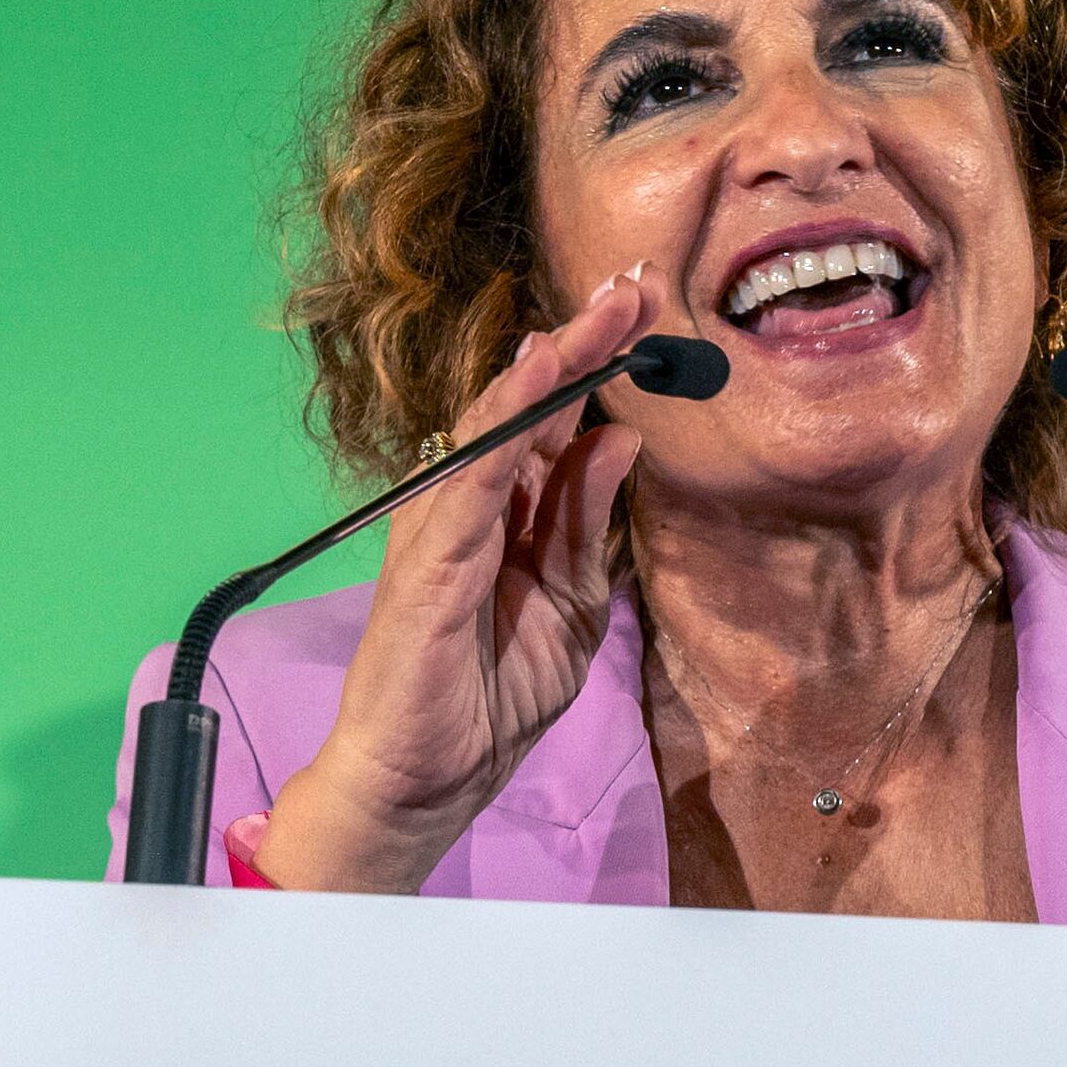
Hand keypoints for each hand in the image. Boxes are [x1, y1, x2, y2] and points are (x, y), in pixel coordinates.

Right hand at [259, 269, 660, 893]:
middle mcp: (471, 505)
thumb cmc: (487, 700)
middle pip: (526, 406)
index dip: (595, 366)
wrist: (424, 782)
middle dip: (580, 343)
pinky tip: (535, 375)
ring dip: (547, 365)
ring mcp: (444, 527)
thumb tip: (620, 440)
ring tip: (598, 314)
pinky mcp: (428, 560)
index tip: (642, 311)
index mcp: (511, 516)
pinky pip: (471, 478)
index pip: (553, 423)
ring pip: (496, 426)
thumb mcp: (569, 606)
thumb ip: (586, 526)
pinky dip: (503, 424)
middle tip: (632, 284)